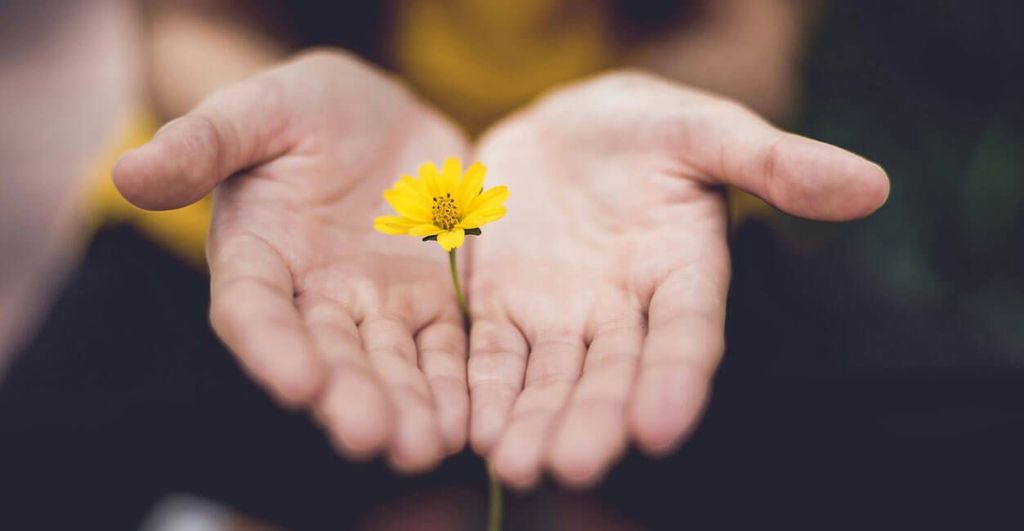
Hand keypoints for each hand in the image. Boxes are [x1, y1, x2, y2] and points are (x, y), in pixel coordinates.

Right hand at [114, 50, 470, 471]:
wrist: (379, 114)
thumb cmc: (304, 108)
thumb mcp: (257, 109)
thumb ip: (203, 142)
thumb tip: (128, 172)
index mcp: (258, 255)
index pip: (254, 310)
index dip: (272, 347)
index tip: (297, 383)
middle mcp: (313, 296)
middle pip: (328, 355)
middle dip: (349, 397)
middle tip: (372, 438)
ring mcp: (376, 304)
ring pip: (390, 364)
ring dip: (407, 406)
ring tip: (425, 446)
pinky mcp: (431, 301)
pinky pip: (444, 348)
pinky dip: (454, 384)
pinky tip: (468, 420)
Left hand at [466, 71, 888, 487]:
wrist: (564, 127)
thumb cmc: (647, 127)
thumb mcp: (705, 130)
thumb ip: (775, 161)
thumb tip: (872, 185)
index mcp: (684, 273)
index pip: (687, 335)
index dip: (676, 379)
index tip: (661, 428)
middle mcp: (625, 311)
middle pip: (612, 374)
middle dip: (594, 420)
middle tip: (573, 465)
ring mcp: (562, 316)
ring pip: (550, 378)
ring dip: (533, 422)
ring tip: (516, 465)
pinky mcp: (504, 308)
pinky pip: (492, 355)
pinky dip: (484, 390)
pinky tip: (472, 427)